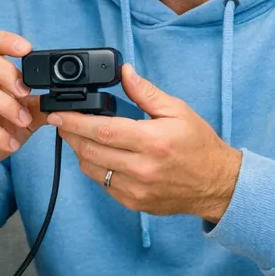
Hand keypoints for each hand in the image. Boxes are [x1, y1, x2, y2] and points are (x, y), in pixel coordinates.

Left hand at [47, 64, 241, 221]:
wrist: (216, 184)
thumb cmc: (199, 146)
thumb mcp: (178, 110)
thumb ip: (146, 92)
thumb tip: (125, 72)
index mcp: (152, 141)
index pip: (102, 130)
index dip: (74, 122)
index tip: (57, 114)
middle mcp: (142, 168)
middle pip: (90, 151)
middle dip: (70, 135)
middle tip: (61, 122)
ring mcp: (136, 189)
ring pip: (92, 170)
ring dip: (80, 151)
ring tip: (79, 136)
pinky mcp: (134, 202)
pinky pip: (103, 184)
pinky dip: (95, 168)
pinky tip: (99, 155)